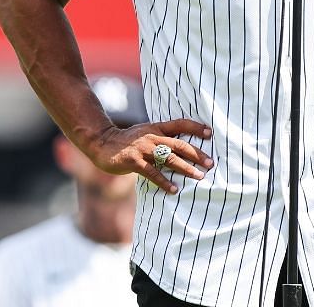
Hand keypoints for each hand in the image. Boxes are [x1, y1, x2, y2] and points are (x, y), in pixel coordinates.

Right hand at [89, 119, 213, 194]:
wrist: (102, 144)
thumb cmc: (128, 141)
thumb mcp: (146, 133)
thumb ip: (162, 137)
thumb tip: (184, 147)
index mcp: (157, 127)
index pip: (180, 124)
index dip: (195, 127)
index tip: (210, 133)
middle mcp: (152, 136)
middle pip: (180, 144)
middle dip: (197, 154)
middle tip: (211, 164)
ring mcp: (143, 149)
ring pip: (169, 158)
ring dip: (186, 169)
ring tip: (199, 177)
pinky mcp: (133, 161)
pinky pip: (152, 173)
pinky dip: (164, 182)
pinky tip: (174, 189)